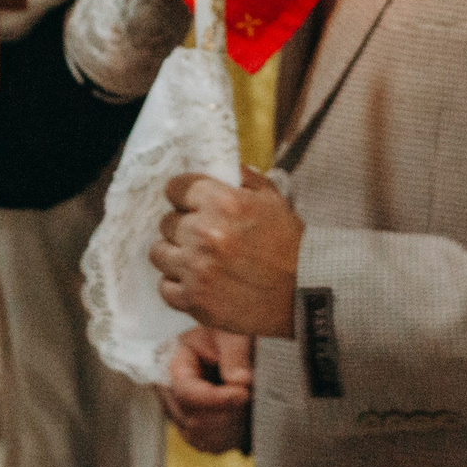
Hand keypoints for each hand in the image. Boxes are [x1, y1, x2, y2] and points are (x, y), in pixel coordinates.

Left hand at [148, 168, 302, 338]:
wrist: (307, 291)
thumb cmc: (290, 243)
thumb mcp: (271, 198)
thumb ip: (240, 178)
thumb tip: (214, 165)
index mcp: (224, 203)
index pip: (176, 188)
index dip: (183, 195)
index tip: (190, 203)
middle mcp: (205, 234)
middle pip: (167, 222)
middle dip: (182, 226)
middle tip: (200, 235)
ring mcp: (197, 270)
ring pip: (159, 253)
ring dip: (175, 254)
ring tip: (195, 259)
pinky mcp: (195, 301)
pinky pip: (165, 287)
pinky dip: (177, 285)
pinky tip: (196, 281)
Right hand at [156, 326, 253, 453]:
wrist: (231, 350)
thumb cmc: (228, 337)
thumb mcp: (232, 334)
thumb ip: (236, 354)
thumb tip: (241, 382)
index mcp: (173, 363)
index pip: (187, 393)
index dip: (217, 399)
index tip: (245, 393)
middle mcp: (169, 394)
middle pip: (194, 420)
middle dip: (229, 412)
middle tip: (253, 395)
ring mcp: (179, 417)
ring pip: (204, 437)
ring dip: (233, 425)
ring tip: (249, 403)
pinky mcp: (194, 433)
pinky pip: (212, 445)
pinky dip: (232, 436)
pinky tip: (243, 416)